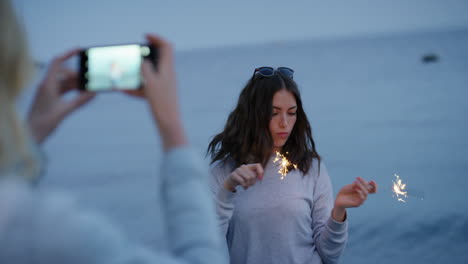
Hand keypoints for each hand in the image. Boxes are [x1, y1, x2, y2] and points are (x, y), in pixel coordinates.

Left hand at [28, 49, 94, 143]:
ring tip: (90, 88)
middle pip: (64, 73)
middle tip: (91, 78)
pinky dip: (74, 91)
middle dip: (78, 74)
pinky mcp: (51, 99)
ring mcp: (48, 92)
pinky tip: (83, 94)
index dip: (68, 54)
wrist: (31, 134)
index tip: (80, 50)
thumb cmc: (43, 122)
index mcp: (47, 84)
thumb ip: (80, 101)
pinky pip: (64, 90)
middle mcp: (47, 85)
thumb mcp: (64, 111)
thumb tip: (94, 93)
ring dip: (77, 84)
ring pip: (65, 82)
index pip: (57, 62)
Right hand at [126, 34, 185, 150]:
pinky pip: (146, 87)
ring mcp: (164, 85)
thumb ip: (146, 69)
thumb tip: (143, 59)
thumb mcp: (151, 83)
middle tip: (132, 54)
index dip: (156, 38)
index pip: (167, 47)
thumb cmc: (162, 104)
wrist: (169, 125)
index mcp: (168, 69)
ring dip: (137, 72)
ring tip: (123, 74)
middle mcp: (168, 75)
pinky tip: (123, 90)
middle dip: (144, 55)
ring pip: (150, 73)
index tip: (144, 36)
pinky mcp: (160, 95)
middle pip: (158, 58)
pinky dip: (136, 87)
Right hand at [223, 164, 263, 191]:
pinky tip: (244, 187)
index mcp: (249, 166)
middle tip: (250, 185)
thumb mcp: (250, 177)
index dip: (260, 171)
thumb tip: (261, 178)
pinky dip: (244, 185)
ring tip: (247, 186)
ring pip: (248, 178)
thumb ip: (256, 176)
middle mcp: (244, 166)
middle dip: (253, 182)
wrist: (231, 181)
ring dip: (248, 184)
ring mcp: (238, 170)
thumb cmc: (243, 179)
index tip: (260, 179)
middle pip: (253, 175)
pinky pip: (242, 181)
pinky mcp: (233, 174)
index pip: (257, 165)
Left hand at [332, 177, 377, 221]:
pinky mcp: (357, 204)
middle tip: (361, 178)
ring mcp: (361, 200)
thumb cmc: (344, 192)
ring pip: (366, 193)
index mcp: (363, 191)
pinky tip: (355, 189)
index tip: (371, 181)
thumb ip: (356, 185)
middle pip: (372, 190)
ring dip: (361, 186)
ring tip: (354, 181)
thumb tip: (360, 183)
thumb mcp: (350, 186)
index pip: (373, 189)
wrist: (338, 199)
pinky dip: (360, 192)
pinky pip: (362, 199)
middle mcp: (363, 195)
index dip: (374, 185)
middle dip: (370, 184)